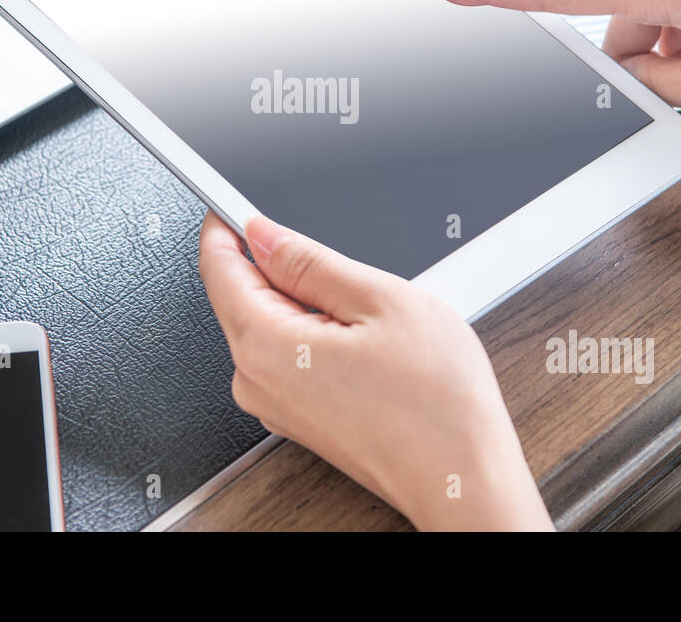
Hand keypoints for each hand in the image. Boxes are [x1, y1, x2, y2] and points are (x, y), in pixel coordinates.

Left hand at [199, 212, 553, 531]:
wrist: (462, 478)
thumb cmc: (436, 404)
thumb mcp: (380, 300)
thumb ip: (309, 261)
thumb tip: (264, 234)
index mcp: (264, 345)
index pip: (218, 266)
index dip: (228, 225)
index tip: (238, 203)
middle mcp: (255, 380)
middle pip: (241, 294)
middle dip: (280, 266)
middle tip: (340, 265)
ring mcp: (275, 404)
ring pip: (270, 323)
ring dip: (308, 303)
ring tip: (368, 316)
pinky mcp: (297, 417)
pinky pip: (289, 354)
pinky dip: (317, 333)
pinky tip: (366, 343)